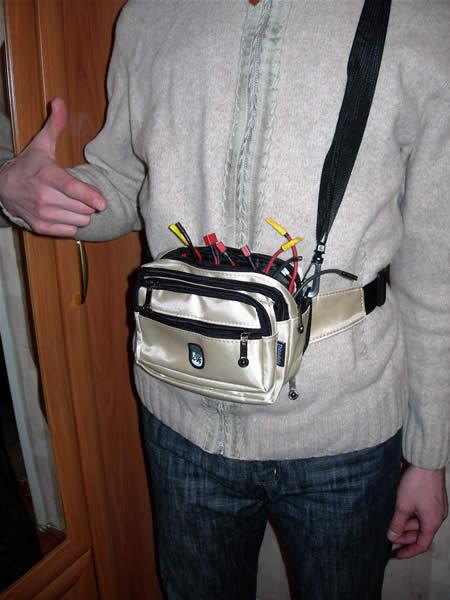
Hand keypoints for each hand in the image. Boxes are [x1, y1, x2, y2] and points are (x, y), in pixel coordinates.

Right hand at [0, 97, 105, 236]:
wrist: (2, 189)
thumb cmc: (28, 166)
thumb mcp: (40, 145)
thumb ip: (54, 125)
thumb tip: (60, 101)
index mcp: (47, 175)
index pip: (71, 188)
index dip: (89, 196)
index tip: (103, 203)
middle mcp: (44, 197)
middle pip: (83, 207)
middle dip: (89, 201)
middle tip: (81, 194)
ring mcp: (43, 214)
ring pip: (81, 219)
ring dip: (82, 212)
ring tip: (71, 202)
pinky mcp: (42, 227)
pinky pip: (72, 230)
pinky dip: (72, 223)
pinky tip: (64, 213)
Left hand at [387, 465, 447, 557]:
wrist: (427, 461)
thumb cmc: (416, 483)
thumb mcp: (402, 505)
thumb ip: (397, 523)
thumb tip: (392, 537)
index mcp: (432, 522)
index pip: (421, 545)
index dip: (408, 551)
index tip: (395, 554)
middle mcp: (437, 517)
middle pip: (420, 533)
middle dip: (404, 536)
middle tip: (388, 535)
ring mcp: (436, 506)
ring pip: (420, 521)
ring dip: (406, 523)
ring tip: (390, 522)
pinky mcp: (434, 497)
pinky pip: (422, 511)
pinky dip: (410, 514)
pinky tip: (398, 509)